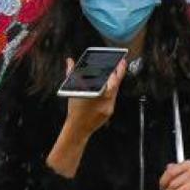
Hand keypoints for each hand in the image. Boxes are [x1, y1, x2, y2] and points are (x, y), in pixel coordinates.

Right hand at [47, 57, 126, 177]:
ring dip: (115, 82)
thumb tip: (69, 61)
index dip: (118, 71)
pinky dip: (111, 91)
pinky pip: (112, 99)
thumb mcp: (73, 90)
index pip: (112, 80)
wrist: (78, 128)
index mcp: (96, 95)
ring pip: (114, 91)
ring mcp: (109, 107)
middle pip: (115, 85)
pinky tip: (109, 86)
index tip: (120, 62)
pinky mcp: (109, 112)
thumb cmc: (74, 108)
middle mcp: (105, 101)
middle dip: (118, 73)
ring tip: (115, 72)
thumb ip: (72, 73)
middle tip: (121, 63)